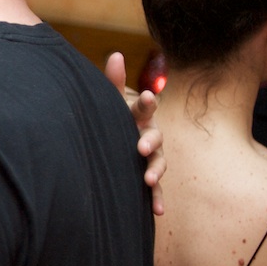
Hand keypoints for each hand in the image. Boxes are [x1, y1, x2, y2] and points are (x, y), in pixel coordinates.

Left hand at [106, 51, 163, 215]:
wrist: (110, 135)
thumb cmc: (110, 114)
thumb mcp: (109, 98)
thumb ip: (113, 80)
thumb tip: (115, 55)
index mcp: (139, 114)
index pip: (145, 106)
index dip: (145, 102)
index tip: (145, 96)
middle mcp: (148, 134)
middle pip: (154, 137)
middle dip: (150, 141)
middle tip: (141, 146)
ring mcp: (149, 157)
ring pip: (157, 163)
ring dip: (155, 171)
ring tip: (149, 179)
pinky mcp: (146, 176)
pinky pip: (153, 189)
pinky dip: (156, 198)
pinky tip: (157, 211)